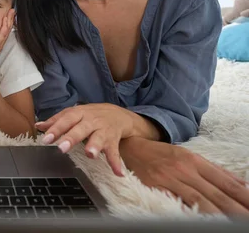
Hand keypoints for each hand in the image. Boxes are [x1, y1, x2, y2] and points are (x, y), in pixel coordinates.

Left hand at [0, 9, 14, 71]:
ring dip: (10, 20)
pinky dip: (5, 25)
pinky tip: (5, 19)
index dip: (7, 22)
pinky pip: (3, 33)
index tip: (8, 13)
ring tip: (11, 12)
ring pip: (7, 30)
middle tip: (13, 10)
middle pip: (8, 29)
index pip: (4, 30)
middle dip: (11, 19)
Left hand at [35, 103, 136, 175]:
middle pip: (81, 129)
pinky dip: (116, 162)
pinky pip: (114, 151)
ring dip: (95, 146)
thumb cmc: (91, 115)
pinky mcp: (114, 139)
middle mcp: (91, 121)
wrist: (117, 114)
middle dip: (72, 138)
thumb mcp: (74, 114)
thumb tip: (38, 126)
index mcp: (79, 114)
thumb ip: (56, 121)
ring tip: (91, 154)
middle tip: (62, 148)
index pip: (65, 120)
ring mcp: (103, 130)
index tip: (46, 139)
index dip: (55, 129)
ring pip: (99, 137)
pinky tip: (118, 172)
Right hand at [120, 137, 248, 214]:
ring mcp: (169, 178)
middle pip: (215, 193)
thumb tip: (242, 185)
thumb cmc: (162, 154)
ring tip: (230, 223)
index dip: (243, 196)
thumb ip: (215, 171)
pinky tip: (198, 219)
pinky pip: (174, 202)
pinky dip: (187, 211)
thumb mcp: (189, 156)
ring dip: (217, 214)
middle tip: (247, 220)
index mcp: (195, 161)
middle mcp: (184, 169)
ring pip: (198, 199)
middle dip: (235, 209)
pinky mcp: (154, 186)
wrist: (131, 146)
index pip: (225, 182)